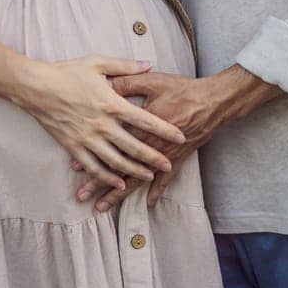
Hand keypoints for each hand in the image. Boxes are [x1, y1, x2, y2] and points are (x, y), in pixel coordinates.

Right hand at [18, 57, 186, 191]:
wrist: (36, 87)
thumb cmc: (67, 72)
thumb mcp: (98, 63)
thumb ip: (126, 66)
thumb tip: (149, 64)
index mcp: (112, 104)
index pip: (145, 120)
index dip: (165, 130)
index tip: (180, 137)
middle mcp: (102, 125)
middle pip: (134, 146)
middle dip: (154, 157)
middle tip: (169, 164)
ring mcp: (87, 138)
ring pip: (116, 160)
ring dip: (134, 170)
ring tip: (149, 176)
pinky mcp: (73, 147)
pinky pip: (94, 166)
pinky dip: (107, 176)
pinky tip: (119, 182)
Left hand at [74, 66, 279, 209]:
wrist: (213, 102)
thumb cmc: (182, 89)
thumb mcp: (153, 81)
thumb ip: (127, 82)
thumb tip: (104, 85)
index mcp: (141, 128)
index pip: (111, 146)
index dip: (93, 155)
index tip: (75, 167)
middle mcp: (150, 147)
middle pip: (120, 169)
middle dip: (99, 184)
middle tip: (81, 196)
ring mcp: (164, 156)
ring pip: (137, 180)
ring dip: (119, 195)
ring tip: (102, 207)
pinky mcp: (178, 158)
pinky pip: (166, 180)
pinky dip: (156, 191)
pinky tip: (148, 204)